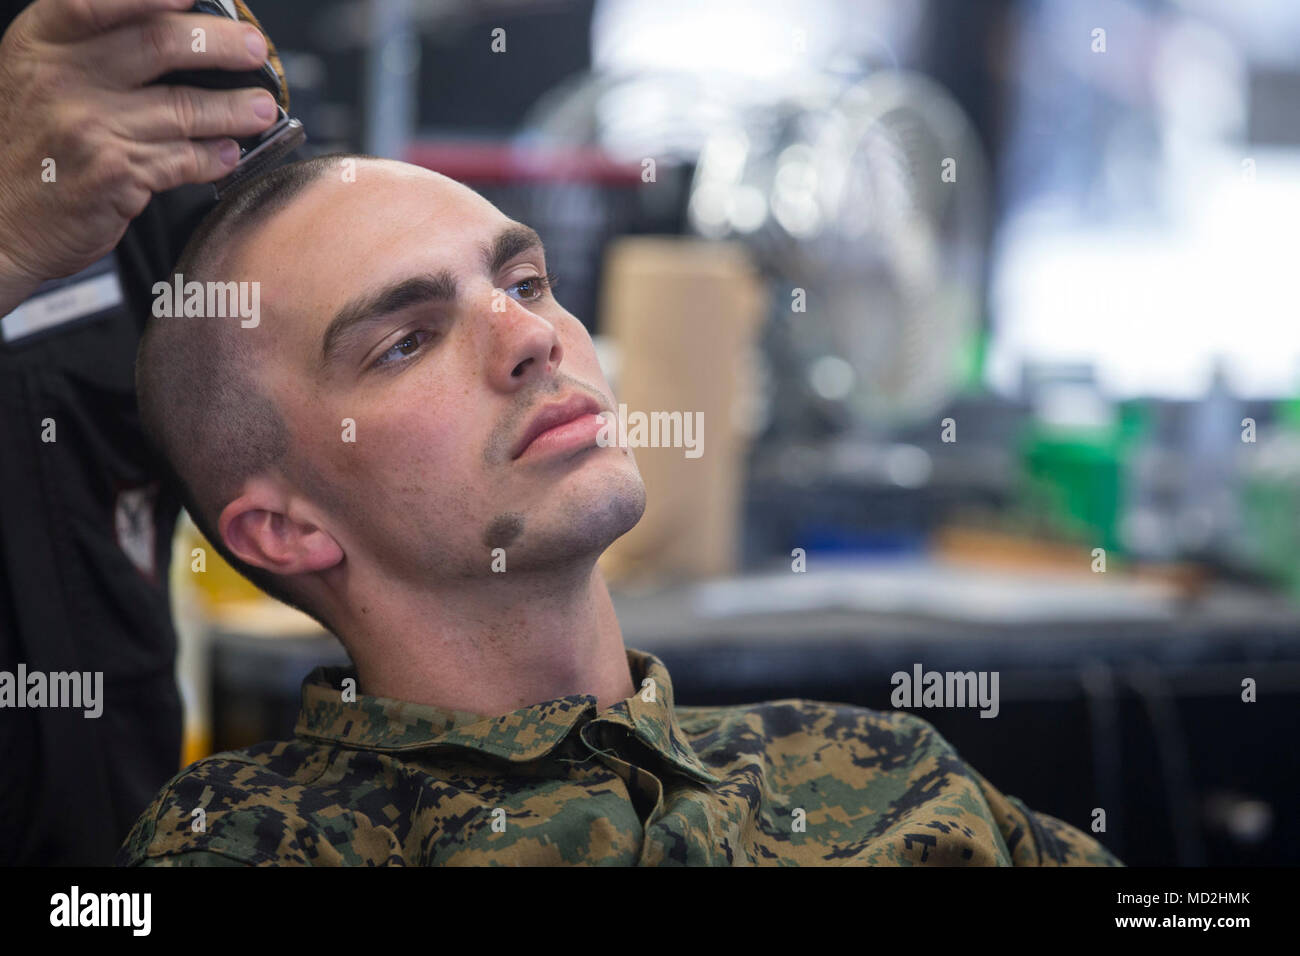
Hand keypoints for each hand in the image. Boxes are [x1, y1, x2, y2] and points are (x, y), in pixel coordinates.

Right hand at [0, 0, 278, 308]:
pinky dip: (216, 158)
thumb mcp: (37, 76)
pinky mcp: (116, 174)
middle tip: (255, 49)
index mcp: (42, 42)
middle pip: (159, 43)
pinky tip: (230, 154)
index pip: (99, 0)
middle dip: (221, 44)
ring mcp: (90, 126)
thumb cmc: (31, 146)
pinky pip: (184, 159)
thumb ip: (89, 47)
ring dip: (235, 108)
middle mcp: (63, 78)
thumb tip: (172, 23)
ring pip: (184, 107)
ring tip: (262, 108)